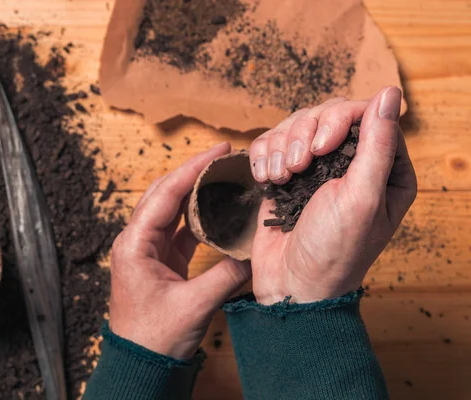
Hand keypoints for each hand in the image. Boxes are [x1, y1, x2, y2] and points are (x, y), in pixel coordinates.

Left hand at [109, 143, 251, 358]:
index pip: (165, 195)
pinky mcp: (159, 260)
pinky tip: (214, 206)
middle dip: (193, 172)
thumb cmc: (155, 337)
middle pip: (165, 194)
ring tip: (220, 174)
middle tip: (222, 155)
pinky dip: (196, 215)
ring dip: (194, 190)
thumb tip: (251, 255)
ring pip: (171, 208)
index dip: (192, 169)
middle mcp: (136, 241)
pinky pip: (178, 228)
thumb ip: (225, 276)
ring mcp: (147, 249)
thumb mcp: (194, 305)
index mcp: (135, 244)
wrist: (140, 363)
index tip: (217, 150)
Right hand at [248, 87, 416, 303]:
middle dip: (302, 136)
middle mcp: (352, 162)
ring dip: (281, 148)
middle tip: (296, 168)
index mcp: (385, 168)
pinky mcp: (287, 174)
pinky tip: (267, 179)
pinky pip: (272, 142)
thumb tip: (390, 93)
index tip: (320, 148)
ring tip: (280, 178)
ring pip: (295, 124)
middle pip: (324, 113)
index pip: (364, 113)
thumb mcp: (362, 198)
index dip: (337, 120)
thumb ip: (378, 144)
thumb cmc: (335, 250)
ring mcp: (317, 167)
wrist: (292, 283)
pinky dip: (264, 156)